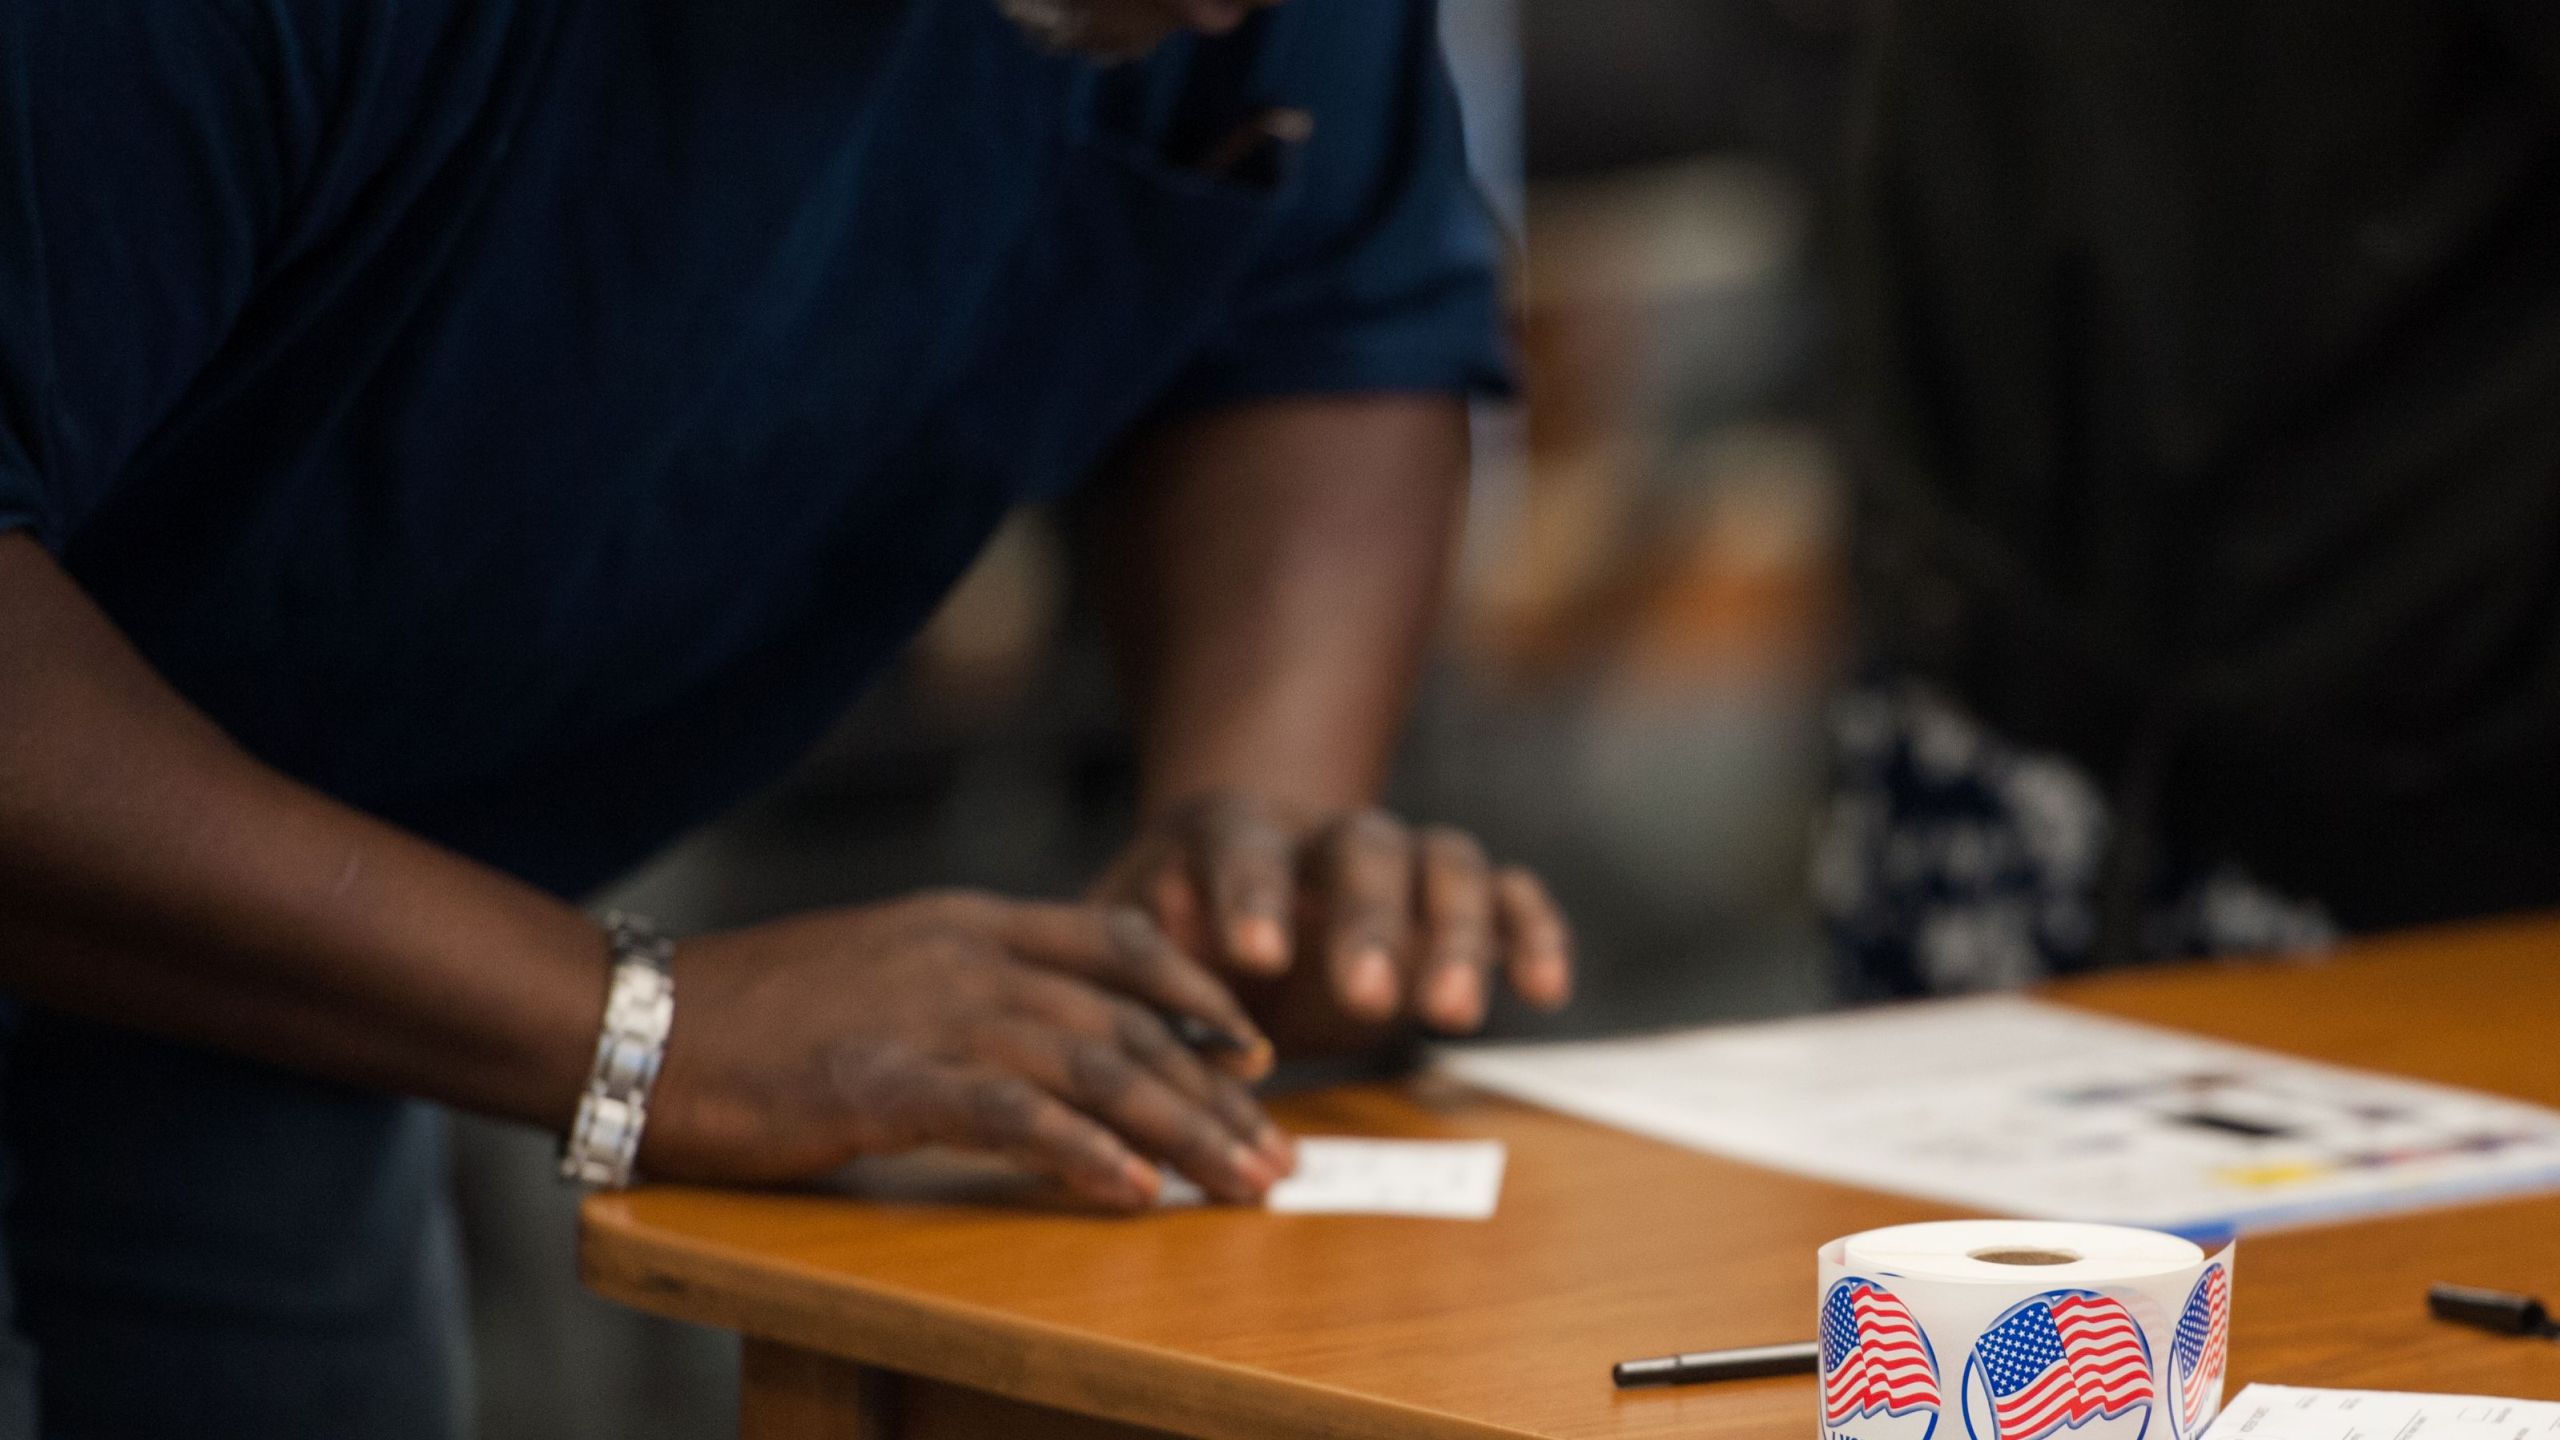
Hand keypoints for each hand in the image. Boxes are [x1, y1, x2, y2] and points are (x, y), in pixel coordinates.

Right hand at [641, 892, 1290, 1209]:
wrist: (630, 1020)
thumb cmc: (748, 1014)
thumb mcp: (878, 971)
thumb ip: (963, 987)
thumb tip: (1039, 1035)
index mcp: (967, 922)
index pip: (1116, 943)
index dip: (1196, 994)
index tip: (1254, 1048)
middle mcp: (966, 955)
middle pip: (1127, 1021)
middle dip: (1216, 1092)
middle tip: (1276, 1153)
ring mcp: (928, 1012)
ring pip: (1094, 1068)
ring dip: (1182, 1131)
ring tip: (1242, 1184)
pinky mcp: (885, 1079)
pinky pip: (1011, 1115)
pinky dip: (1082, 1154)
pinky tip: (1132, 1193)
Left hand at [1094, 792, 1573, 1035]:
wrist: (1234, 893)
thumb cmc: (1167, 937)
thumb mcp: (1120, 948)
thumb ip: (1115, 979)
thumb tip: (1093, 1046)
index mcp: (1228, 833)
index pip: (1240, 844)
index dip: (1248, 894)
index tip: (1252, 955)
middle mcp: (1321, 833)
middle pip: (1361, 849)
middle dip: (1368, 923)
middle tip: (1368, 999)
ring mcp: (1398, 859)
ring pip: (1445, 862)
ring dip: (1458, 933)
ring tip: (1453, 1016)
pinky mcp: (1452, 896)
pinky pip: (1508, 891)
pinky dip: (1532, 929)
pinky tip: (1545, 989)